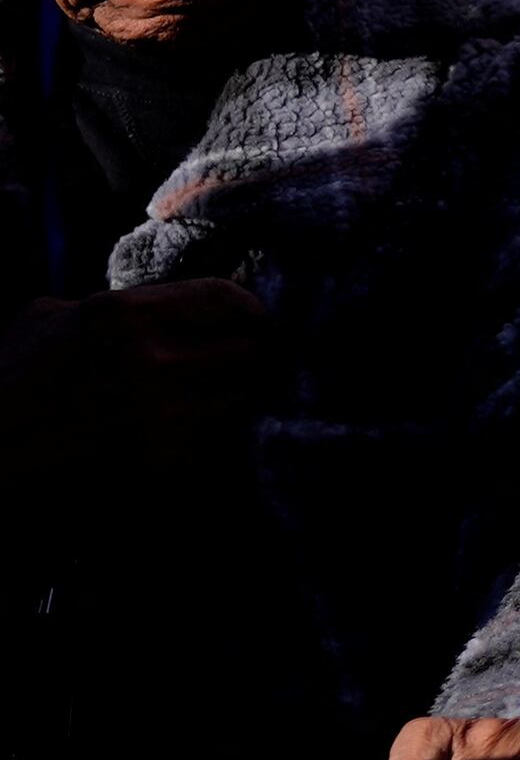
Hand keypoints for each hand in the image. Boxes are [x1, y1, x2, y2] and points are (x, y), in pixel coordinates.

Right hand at [0, 279, 267, 460]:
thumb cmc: (12, 380)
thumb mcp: (48, 319)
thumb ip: (112, 305)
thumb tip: (165, 302)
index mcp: (120, 315)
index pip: (223, 299)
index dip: (250, 309)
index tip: (255, 320)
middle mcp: (148, 361)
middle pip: (250, 352)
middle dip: (252, 357)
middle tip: (247, 363)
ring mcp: (161, 413)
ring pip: (244, 398)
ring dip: (238, 397)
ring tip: (220, 397)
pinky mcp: (167, 460)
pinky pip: (222, 439)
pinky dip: (219, 434)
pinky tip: (197, 430)